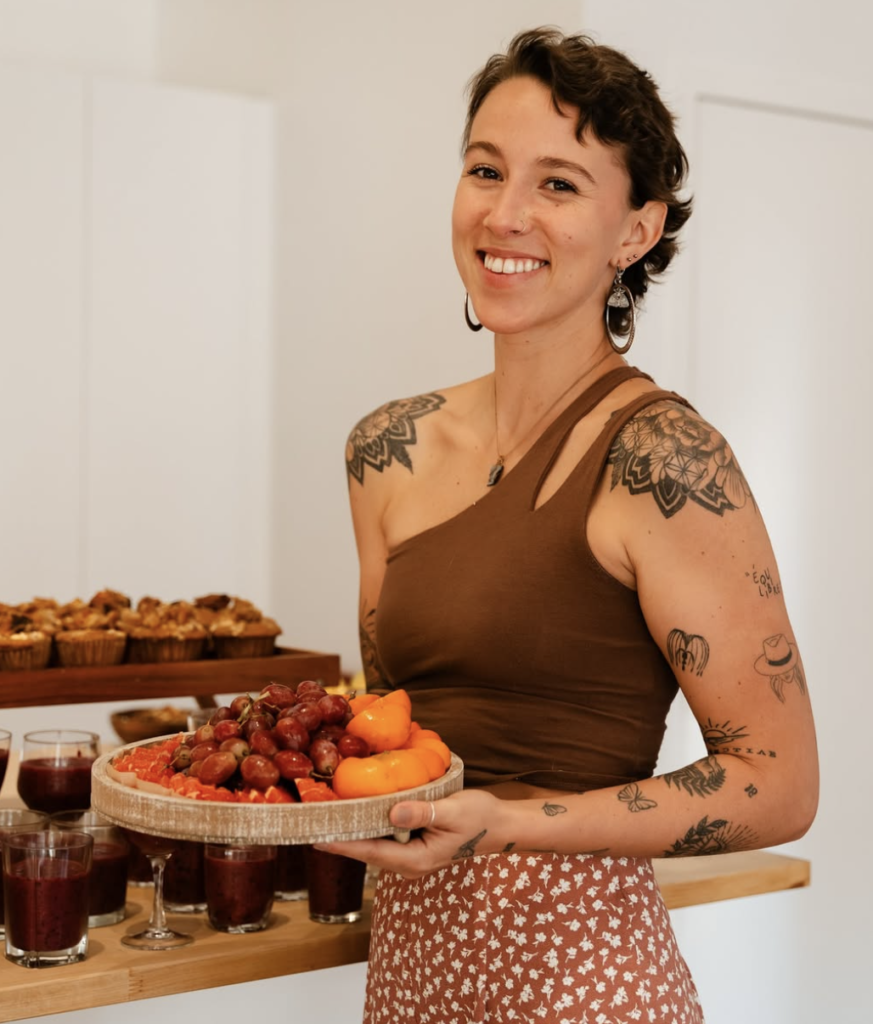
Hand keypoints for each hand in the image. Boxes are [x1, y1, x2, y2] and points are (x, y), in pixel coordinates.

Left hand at [314, 788, 506, 878]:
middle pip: (366, 851)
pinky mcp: (414, 845)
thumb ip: (423, 812)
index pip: (370, 852)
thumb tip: (393, 812)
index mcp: (415, 860)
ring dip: (353, 830)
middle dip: (341, 837)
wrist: (501, 825)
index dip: (342, 844)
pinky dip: (370, 825)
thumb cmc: (480, 818)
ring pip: (374, 844)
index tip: (316, 837)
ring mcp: (411, 856)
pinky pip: (386, 837)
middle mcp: (409, 863)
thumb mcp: (452, 811)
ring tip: (326, 815)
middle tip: (311, 821)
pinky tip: (358, 811)